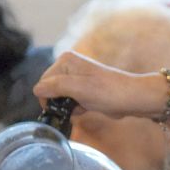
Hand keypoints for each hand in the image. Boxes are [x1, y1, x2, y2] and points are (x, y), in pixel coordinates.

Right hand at [34, 51, 150, 120]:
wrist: (133, 99)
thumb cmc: (108, 92)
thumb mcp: (78, 88)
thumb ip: (55, 87)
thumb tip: (36, 89)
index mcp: (66, 60)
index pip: (43, 81)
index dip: (48, 97)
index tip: (58, 107)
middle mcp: (70, 66)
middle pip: (50, 89)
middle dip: (59, 102)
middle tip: (74, 107)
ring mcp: (78, 77)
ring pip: (60, 97)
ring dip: (68, 106)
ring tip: (83, 107)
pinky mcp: (85, 89)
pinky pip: (71, 101)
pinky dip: (76, 108)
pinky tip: (87, 109)